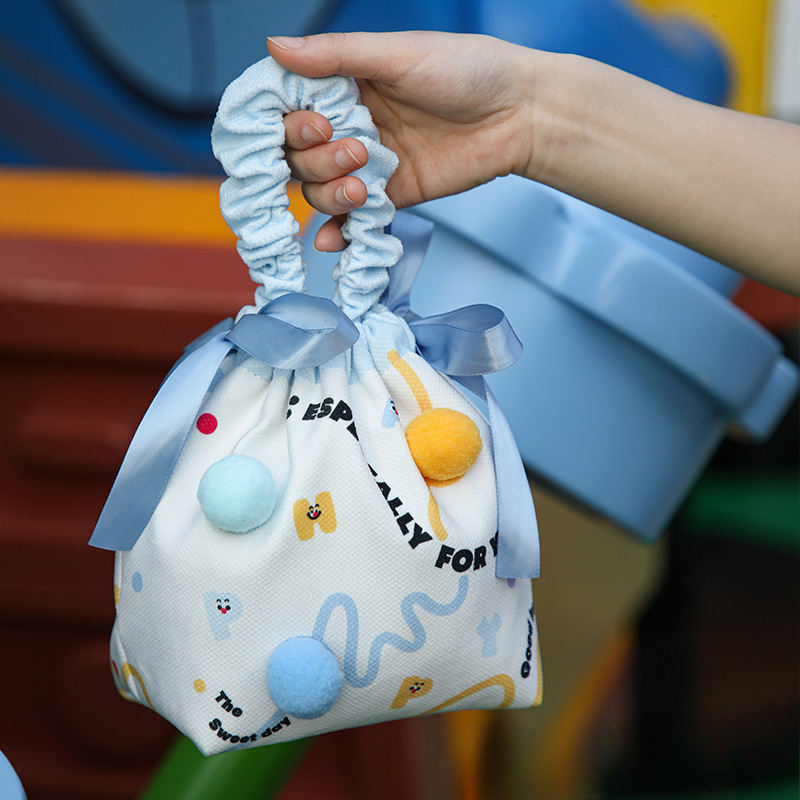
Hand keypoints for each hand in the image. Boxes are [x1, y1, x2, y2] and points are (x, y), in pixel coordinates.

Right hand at [268, 31, 541, 250]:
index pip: (291, 109)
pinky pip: (353, 218)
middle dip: (317, 159)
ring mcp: (370, 164)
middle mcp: (351, 124)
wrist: (519, 115)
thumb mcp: (398, 53)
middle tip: (356, 149)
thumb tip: (275, 45)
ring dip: (329, 192)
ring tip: (361, 183)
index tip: (313, 125)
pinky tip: (332, 239)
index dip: (289, 124)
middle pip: (299, 155)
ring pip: (320, 189)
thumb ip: (337, 56)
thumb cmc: (468, 70)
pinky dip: (338, 232)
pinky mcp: (391, 195)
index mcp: (346, 84)